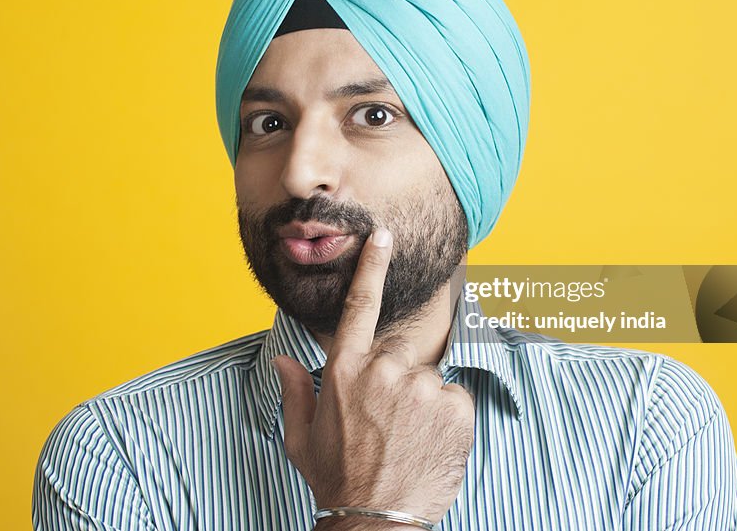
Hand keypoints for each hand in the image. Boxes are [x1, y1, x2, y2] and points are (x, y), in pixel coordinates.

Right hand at [272, 228, 474, 524]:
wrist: (375, 523)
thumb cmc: (337, 480)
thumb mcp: (302, 438)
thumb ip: (296, 391)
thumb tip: (282, 358)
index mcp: (344, 371)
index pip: (360, 307)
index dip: (372, 267)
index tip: (383, 235)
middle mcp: (382, 370)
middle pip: (399, 356)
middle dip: (398, 383)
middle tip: (389, 426)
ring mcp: (421, 387)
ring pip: (429, 379)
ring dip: (423, 403)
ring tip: (408, 441)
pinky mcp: (454, 405)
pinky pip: (454, 398)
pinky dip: (447, 418)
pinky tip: (430, 445)